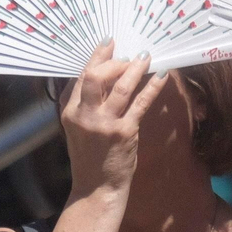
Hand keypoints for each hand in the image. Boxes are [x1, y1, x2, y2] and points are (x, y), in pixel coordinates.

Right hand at [59, 40, 167, 197]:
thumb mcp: (76, 128)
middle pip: (97, 77)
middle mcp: (85, 115)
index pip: (82, 77)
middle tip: (128, 53)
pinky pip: (140, 103)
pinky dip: (152, 87)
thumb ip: (83, 104)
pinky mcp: (124, 132)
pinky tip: (160, 76)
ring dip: (135, 69)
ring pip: (121, 87)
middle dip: (113, 60)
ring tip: (146, 57)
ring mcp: (105, 124)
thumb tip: (99, 76)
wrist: (97, 188)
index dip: (96, 57)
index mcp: (70, 112)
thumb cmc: (89, 157)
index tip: (109, 43)